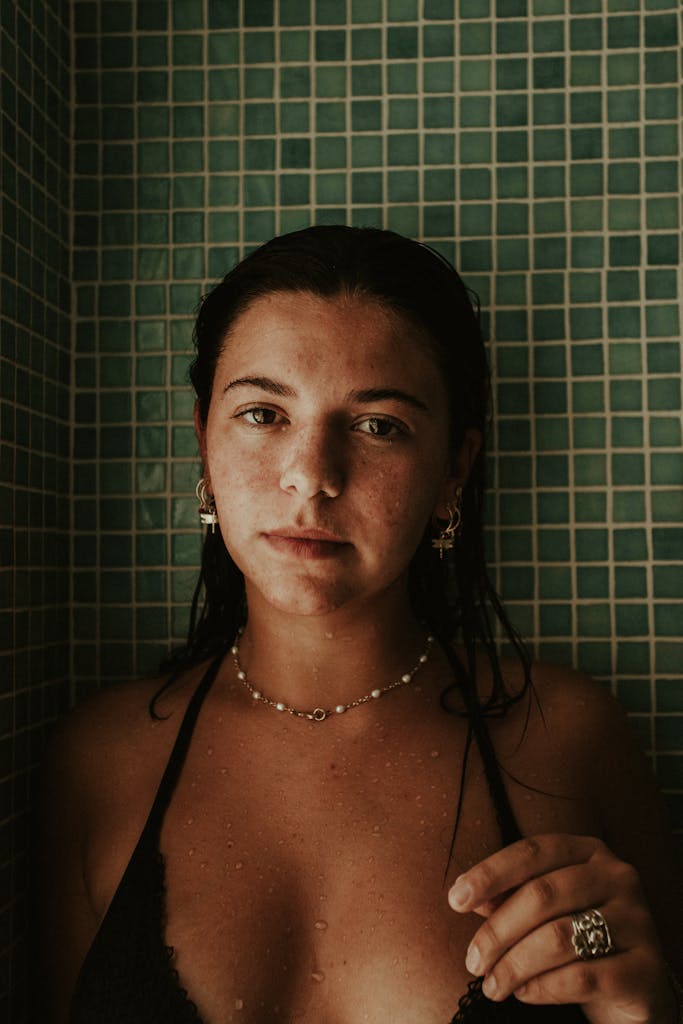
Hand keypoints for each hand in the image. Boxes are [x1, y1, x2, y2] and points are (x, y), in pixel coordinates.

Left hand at [448, 834, 675, 1023]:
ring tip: (492, 984)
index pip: (533, 851)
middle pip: (542, 895)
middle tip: (472, 961)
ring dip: (514, 965)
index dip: (491, 872)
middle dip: (497, 931)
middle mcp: (619, 876)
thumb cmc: (581, 938)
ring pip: (560, 937)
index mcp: (590, 851)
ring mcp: (638, 920)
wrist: (637, 988)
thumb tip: (468, 896)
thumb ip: (510, 897)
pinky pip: (583, 977)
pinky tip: (523, 993)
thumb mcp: (546, 912)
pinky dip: (543, 987)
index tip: (455, 899)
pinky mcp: (647, 968)